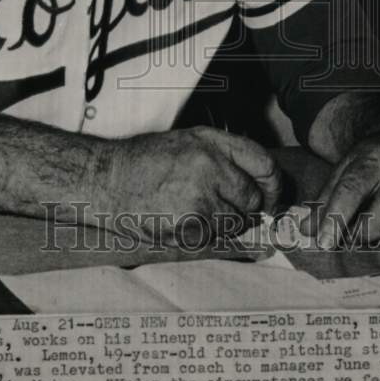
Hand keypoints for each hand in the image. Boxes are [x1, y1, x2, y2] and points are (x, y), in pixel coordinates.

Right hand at [98, 127, 282, 242]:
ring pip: (235, 222)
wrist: (106, 178)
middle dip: (244, 208)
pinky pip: (213, 238)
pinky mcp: (189, 225)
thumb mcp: (187, 141)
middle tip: (222, 207)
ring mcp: (200, 196)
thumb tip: (259, 184)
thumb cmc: (145, 161)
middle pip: (252, 198)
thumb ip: (223, 155)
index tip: (270, 197)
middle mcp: (210, 165)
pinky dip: (203, 235)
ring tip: (193, 210)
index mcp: (211, 142)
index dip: (273, 184)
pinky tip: (180, 220)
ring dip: (224, 224)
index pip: (263, 163)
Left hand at [303, 125, 379, 249]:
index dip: (337, 217)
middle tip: (354, 239)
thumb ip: (324, 201)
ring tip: (377, 237)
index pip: (353, 188)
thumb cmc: (369, 162)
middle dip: (369, 230)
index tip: (325, 242)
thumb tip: (306, 231)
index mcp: (372, 158)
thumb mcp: (342, 170)